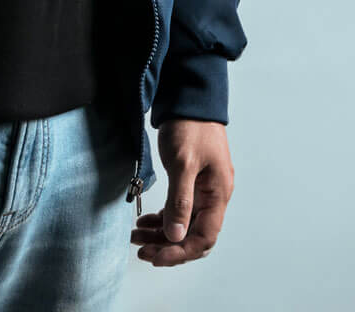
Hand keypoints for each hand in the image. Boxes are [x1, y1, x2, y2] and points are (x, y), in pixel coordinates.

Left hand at [130, 118, 234, 266]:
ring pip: (184, 222)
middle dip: (168, 245)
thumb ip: (180, 201)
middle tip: (141, 249)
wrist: (189, 98)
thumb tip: (176, 236)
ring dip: (161, 233)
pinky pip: (179, 208)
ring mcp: (202, 188)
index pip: (204, 237)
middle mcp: (213, 195)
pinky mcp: (191, 180)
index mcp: (218, 194)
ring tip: (136, 236)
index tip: (155, 256)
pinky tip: (145, 221)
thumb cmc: (190, 126)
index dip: (180, 251)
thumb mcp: (183, 163)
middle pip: (193, 234)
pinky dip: (163, 217)